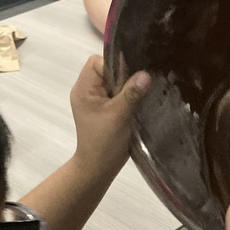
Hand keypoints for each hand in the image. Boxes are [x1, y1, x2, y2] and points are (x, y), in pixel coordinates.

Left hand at [69, 55, 150, 174]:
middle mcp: (87, 90)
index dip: (115, 66)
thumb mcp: (119, 116)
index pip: (98, 62)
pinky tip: (137, 104)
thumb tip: (146, 74)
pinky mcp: (106, 108)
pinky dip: (128, 97)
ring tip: (137, 99)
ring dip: (128, 88)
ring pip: (115, 82)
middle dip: (124, 77)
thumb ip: (131, 93)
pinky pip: (118, 93)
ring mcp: (96, 100)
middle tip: (136, 91)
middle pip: (108, 70)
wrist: (99, 168)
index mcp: (84, 88)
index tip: (129, 80)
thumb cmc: (104, 142)